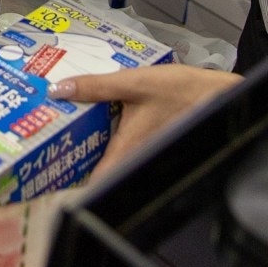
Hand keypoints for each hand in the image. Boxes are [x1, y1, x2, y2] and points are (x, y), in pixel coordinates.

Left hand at [51, 64, 241, 172]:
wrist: (221, 95)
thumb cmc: (184, 92)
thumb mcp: (134, 82)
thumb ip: (96, 86)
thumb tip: (59, 89)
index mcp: (127, 150)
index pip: (95, 182)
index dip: (71, 184)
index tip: (47, 176)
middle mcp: (136, 159)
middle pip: (100, 169)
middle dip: (74, 160)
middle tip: (47, 145)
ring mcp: (146, 153)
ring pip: (113, 158)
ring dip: (91, 148)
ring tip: (65, 131)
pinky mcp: (152, 143)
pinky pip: (124, 146)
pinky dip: (109, 137)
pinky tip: (98, 120)